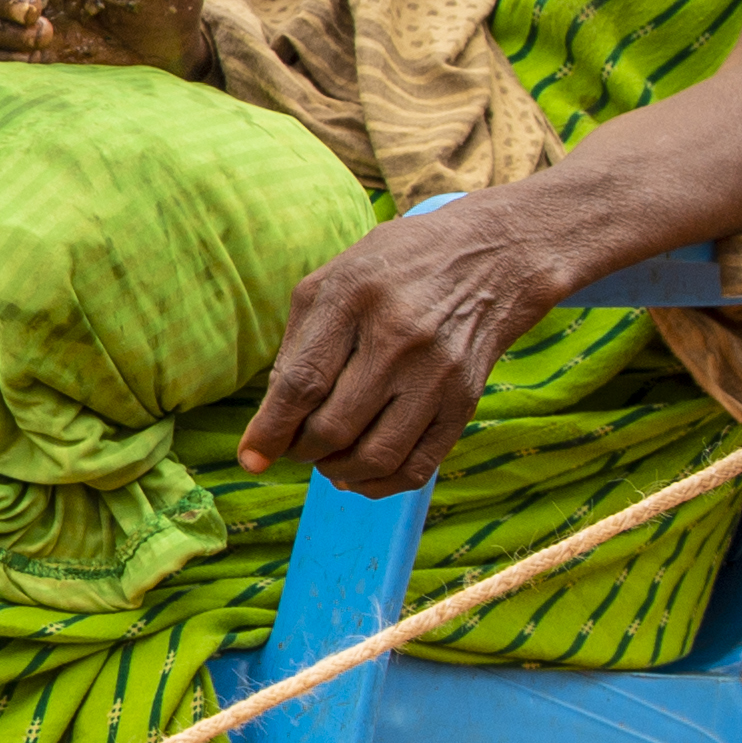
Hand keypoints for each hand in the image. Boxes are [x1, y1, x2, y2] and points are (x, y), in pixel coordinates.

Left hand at [240, 201, 566, 493]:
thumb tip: (273, 420)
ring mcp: (437, 375)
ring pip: (375, 456)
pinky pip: (418, 467)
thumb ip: (297, 344)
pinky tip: (360, 473)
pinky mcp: (465, 402)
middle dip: (302, 451)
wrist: (490, 257)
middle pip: (334, 427)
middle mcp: (398, 339)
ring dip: (338, 471)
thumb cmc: (395, 268)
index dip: (271, 430)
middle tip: (296, 445)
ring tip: (326, 458)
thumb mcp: (333, 280)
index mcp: (352, 299)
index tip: (251, 458)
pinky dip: (380, 484)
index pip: (301, 383)